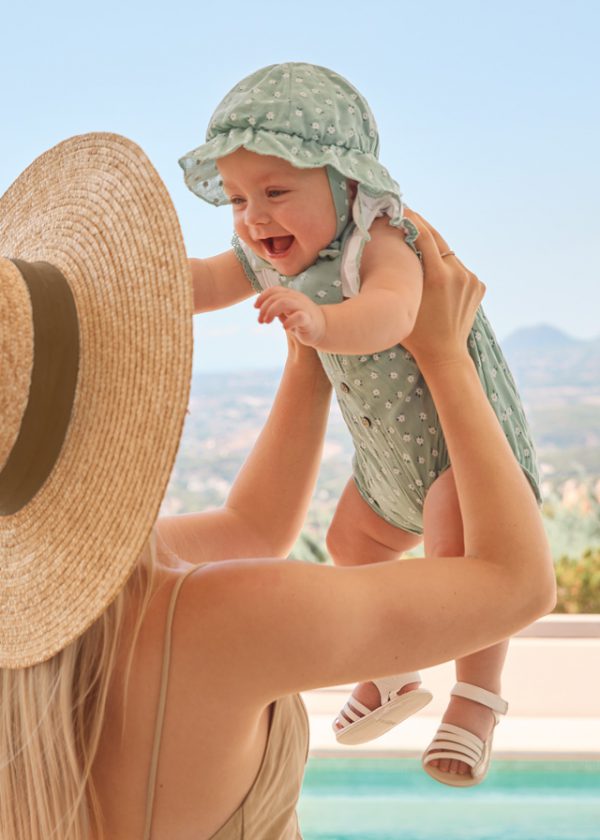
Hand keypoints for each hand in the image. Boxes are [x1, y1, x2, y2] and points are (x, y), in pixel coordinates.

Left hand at [254, 287, 326, 346]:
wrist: (323, 328)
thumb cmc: (302, 319)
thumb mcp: (287, 311)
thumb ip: (276, 307)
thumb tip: (260, 307)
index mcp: (291, 295)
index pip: (274, 290)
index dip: (262, 297)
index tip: (255, 307)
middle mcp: (297, 298)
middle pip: (276, 297)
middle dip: (264, 308)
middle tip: (260, 321)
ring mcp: (303, 307)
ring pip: (284, 302)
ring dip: (271, 312)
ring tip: (267, 322)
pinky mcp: (308, 320)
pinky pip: (298, 317)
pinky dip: (288, 322)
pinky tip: (284, 327)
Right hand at [401, 209, 485, 367]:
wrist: (444, 354)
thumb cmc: (414, 333)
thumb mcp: (402, 301)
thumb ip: (402, 274)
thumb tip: (391, 247)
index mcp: (438, 277)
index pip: (424, 236)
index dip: (411, 219)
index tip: (401, 209)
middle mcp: (458, 274)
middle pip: (438, 239)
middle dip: (422, 227)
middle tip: (408, 216)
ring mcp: (471, 280)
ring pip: (449, 255)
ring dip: (435, 252)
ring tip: (419, 251)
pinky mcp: (478, 286)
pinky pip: (459, 269)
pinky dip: (447, 268)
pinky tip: (436, 276)